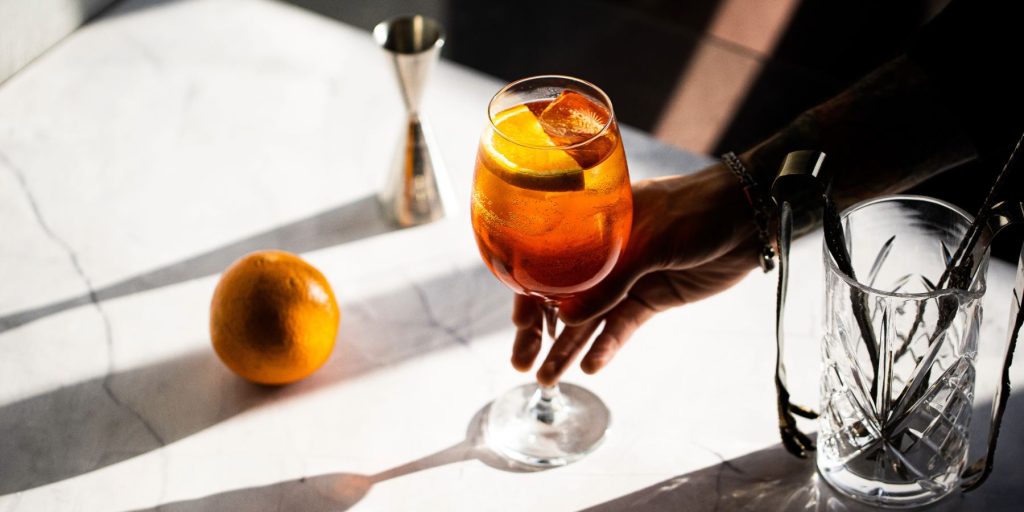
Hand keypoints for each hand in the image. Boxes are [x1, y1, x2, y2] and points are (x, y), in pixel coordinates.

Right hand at [511, 163, 763, 385]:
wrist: (749, 216)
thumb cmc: (697, 209)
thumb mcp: (649, 240)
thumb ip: (609, 280)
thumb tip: (566, 319)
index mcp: (592, 224)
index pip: (549, 261)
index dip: (529, 292)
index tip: (519, 323)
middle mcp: (604, 253)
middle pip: (563, 295)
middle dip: (541, 330)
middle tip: (521, 362)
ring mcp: (627, 278)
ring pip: (589, 318)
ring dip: (567, 348)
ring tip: (547, 379)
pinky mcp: (651, 299)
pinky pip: (621, 327)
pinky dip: (606, 346)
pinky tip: (591, 366)